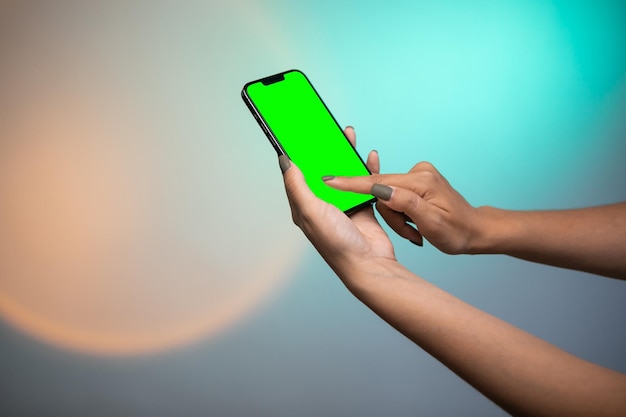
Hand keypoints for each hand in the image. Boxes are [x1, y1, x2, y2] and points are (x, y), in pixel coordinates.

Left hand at [279, 127, 395, 279]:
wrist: (369, 263)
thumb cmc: (336, 243)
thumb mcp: (311, 211)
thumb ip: (298, 186)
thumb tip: (285, 161)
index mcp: (304, 206)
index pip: (296, 175)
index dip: (295, 154)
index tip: (295, 134)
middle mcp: (322, 204)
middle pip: (322, 169)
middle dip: (324, 148)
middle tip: (325, 128)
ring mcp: (343, 204)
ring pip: (343, 172)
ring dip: (346, 153)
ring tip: (348, 135)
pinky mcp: (362, 205)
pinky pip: (364, 181)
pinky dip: (367, 168)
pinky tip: (369, 156)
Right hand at [323, 162, 480, 253]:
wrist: (474, 230)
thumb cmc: (457, 231)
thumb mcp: (433, 222)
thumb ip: (406, 203)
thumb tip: (382, 189)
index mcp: (421, 181)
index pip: (378, 181)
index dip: (351, 183)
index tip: (329, 180)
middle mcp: (418, 173)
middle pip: (383, 192)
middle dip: (392, 217)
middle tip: (412, 233)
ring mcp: (416, 176)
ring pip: (387, 198)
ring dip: (397, 218)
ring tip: (417, 231)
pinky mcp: (414, 183)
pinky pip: (394, 197)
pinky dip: (400, 213)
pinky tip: (415, 223)